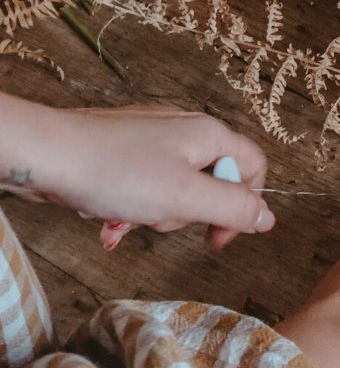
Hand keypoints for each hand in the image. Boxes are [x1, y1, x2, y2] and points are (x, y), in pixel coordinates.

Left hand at [0, 94, 273, 249]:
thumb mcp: (186, 198)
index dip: (245, 207)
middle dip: (189, 212)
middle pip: (215, 182)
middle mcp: (186, 131)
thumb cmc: (112, 171)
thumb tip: (268, 218)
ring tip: (130, 213)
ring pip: (178, 189)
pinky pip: (146, 186)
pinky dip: (133, 205)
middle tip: (162, 219)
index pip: (254, 170)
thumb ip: (234, 208)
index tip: (218, 236)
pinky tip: (110, 211)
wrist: (43, 154)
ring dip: (157, 212)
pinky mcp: (125, 151)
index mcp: (210, 135)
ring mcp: (154, 139)